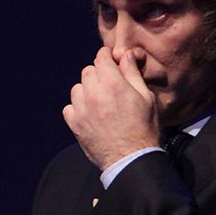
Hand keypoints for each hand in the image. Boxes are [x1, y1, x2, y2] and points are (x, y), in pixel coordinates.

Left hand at [62, 46, 158, 168]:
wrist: (131, 159)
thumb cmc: (144, 129)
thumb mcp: (146, 98)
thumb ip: (133, 74)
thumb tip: (127, 55)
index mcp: (113, 84)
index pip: (101, 58)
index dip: (106, 57)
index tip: (109, 61)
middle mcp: (94, 94)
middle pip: (88, 71)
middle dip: (98, 74)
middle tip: (108, 84)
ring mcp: (82, 110)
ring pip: (77, 88)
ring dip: (86, 90)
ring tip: (99, 101)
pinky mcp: (75, 125)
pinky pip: (69, 108)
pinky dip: (77, 108)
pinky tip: (90, 114)